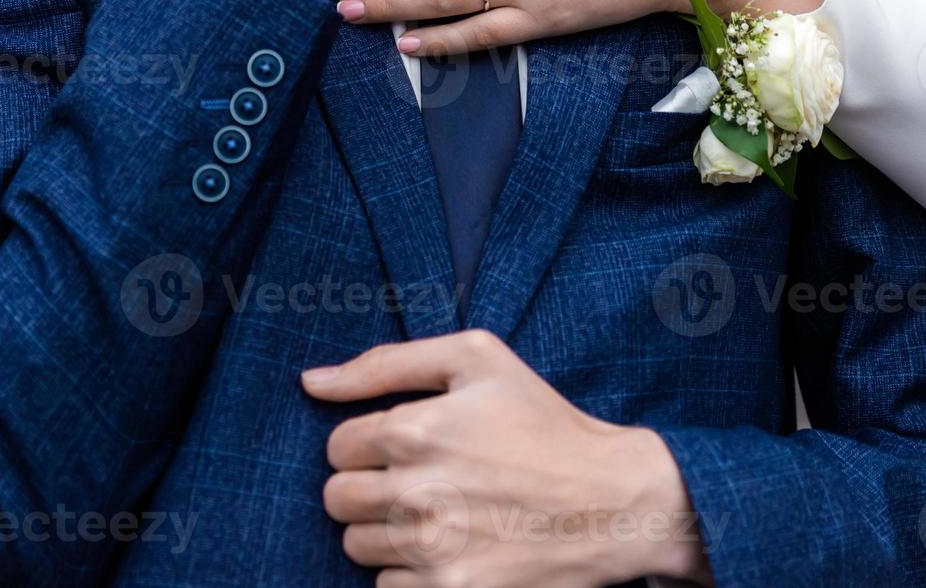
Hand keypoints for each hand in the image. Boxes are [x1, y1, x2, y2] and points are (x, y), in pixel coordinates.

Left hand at [302, 330, 708, 586]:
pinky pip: (387, 587)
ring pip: (356, 545)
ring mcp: (432, 550)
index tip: (409, 445)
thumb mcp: (476, 360)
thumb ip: (385, 362)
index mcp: (414, 430)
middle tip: (417, 480)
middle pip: (336, 499)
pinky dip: (410, 572)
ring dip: (386, 530)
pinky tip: (451, 548)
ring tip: (438, 513)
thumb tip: (311, 382)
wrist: (615, 501)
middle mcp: (416, 493)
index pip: (337, 446)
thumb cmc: (543, 422)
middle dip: (367, 487)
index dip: (368, 443)